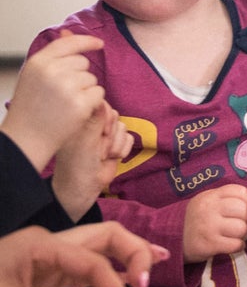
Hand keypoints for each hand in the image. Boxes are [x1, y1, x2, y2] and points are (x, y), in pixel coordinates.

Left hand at [0, 222, 165, 286]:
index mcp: (43, 246)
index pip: (95, 261)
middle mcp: (54, 246)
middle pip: (108, 236)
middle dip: (134, 254)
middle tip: (145, 284)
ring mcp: (53, 261)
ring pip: (103, 249)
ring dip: (130, 257)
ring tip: (157, 267)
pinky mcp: (50, 278)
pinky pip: (91, 270)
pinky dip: (114, 273)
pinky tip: (134, 277)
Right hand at [1, 31, 104, 171]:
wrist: (27, 137)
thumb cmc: (31, 106)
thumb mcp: (34, 75)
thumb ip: (53, 56)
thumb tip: (67, 30)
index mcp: (38, 62)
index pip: (68, 43)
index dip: (86, 41)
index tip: (98, 43)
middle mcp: (52, 71)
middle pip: (83, 62)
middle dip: (79, 75)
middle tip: (62, 93)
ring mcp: (67, 87)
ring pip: (92, 79)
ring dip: (85, 90)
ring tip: (65, 103)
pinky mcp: (80, 103)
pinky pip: (99, 93)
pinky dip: (92, 102)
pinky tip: (76, 111)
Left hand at [51, 103, 129, 220]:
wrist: (84, 187)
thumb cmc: (78, 163)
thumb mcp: (85, 139)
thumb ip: (95, 119)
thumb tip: (101, 99)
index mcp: (80, 121)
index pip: (100, 105)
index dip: (106, 117)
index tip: (103, 131)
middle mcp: (93, 126)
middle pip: (114, 116)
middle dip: (111, 132)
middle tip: (101, 146)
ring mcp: (105, 136)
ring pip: (123, 127)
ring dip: (117, 143)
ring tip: (105, 155)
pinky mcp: (116, 145)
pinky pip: (129, 139)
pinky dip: (123, 149)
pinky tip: (113, 157)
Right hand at [182, 184, 246, 261]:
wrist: (173, 240)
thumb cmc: (198, 220)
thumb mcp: (213, 202)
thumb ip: (235, 196)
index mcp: (210, 196)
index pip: (240, 192)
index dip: (246, 201)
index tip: (240, 210)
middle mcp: (208, 209)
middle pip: (243, 210)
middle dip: (244, 219)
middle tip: (236, 224)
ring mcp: (207, 226)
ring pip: (241, 228)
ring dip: (241, 234)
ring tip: (232, 235)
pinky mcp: (208, 244)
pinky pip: (236, 244)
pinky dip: (237, 246)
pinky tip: (229, 245)